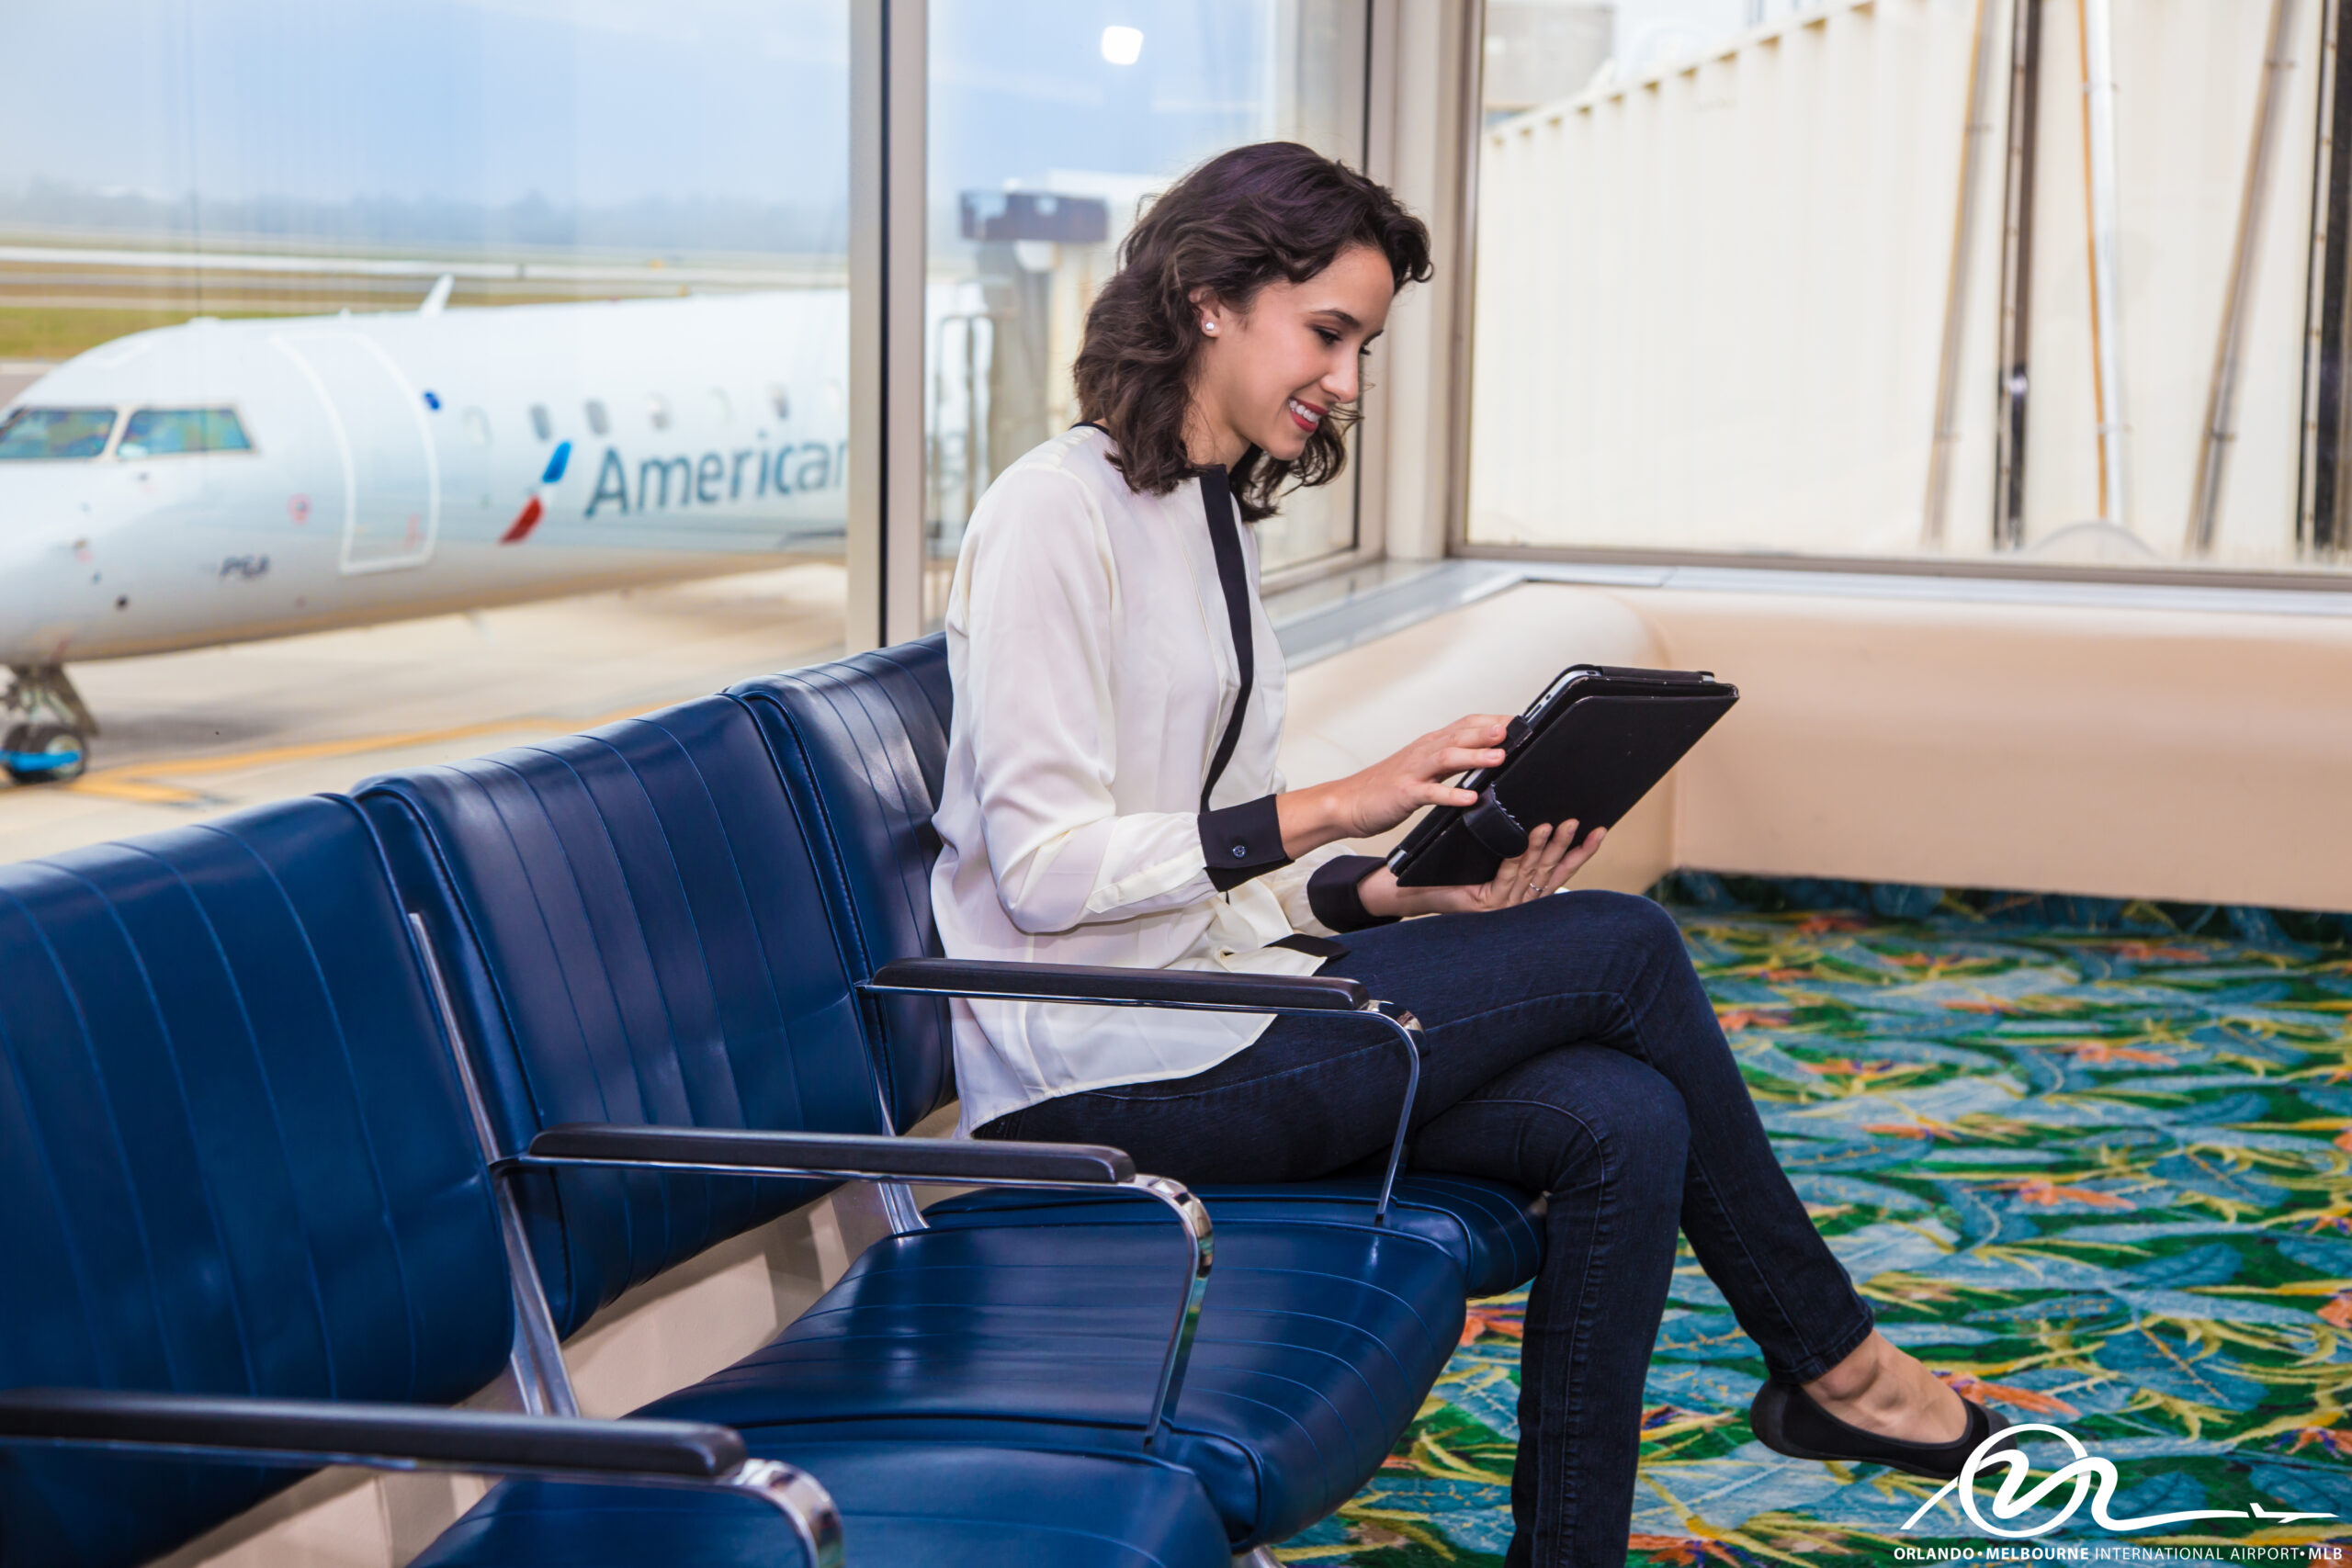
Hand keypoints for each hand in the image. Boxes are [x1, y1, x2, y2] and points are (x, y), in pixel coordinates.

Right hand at [1275, 714, 1513, 855]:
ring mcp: (1413, 772)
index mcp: (1430, 745)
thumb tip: (1485, 757)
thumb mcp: (1423, 769)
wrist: (1347, 802)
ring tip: (1499, 756)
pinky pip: (1430, 793)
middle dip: (1489, 731)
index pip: (1466, 725)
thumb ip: (1450, 762)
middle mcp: (1423, 752)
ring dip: (1475, 755)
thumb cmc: (1386, 788)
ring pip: (1447, 758)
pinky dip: (1451, 795)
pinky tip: (1469, 799)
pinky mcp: (1404, 793)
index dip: (1494, 722)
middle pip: (1460, 735)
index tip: (1522, 723)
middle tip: (1518, 730)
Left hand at [1355, 821, 1607, 919]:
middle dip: (1568, 845)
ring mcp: (1506, 905)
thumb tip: (1544, 814)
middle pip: (1551, 869)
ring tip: (1556, 824)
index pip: (1561, 869)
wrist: (1421, 890)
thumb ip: (1519, 847)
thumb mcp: (1493, 857)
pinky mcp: (1488, 903)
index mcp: (1526, 890)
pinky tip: (1525, 840)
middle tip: (1579, 821)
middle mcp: (1521, 901)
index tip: (1599, 829)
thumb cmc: (1457, 872)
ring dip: (1546, 846)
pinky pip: (1506, 875)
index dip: (1582, 851)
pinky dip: (1517, 856)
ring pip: (1531, 871)